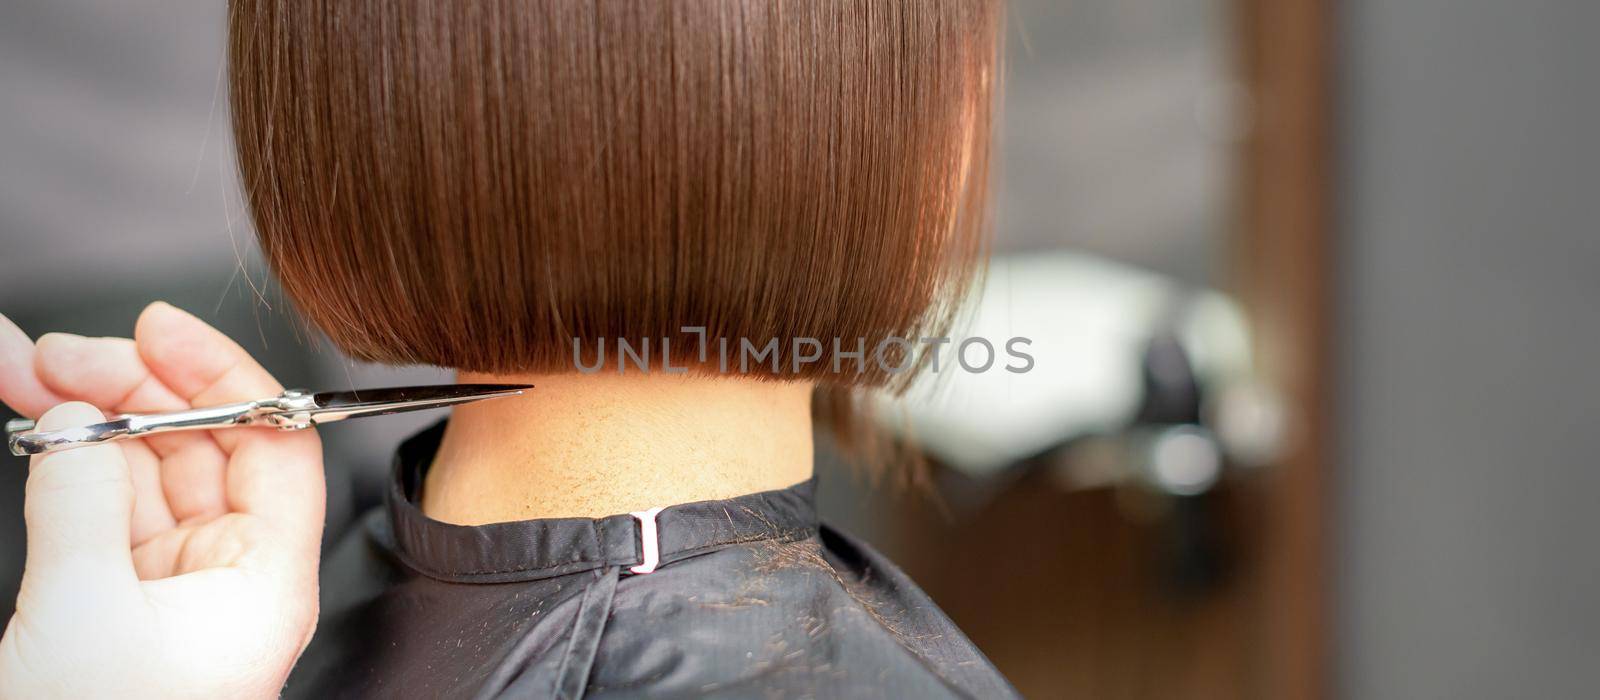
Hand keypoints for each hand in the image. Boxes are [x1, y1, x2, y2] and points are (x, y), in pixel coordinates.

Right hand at [0, 302, 323, 697]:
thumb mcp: (82, 612)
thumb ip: (81, 499)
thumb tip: (80, 419)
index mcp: (266, 579)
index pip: (276, 445)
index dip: (226, 376)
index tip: (162, 328)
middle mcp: (233, 575)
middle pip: (204, 446)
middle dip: (135, 386)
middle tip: (62, 353)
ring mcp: (175, 584)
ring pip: (144, 468)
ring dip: (89, 413)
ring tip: (24, 367)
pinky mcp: (121, 598)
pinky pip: (104, 506)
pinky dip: (66, 460)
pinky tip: (35, 420)